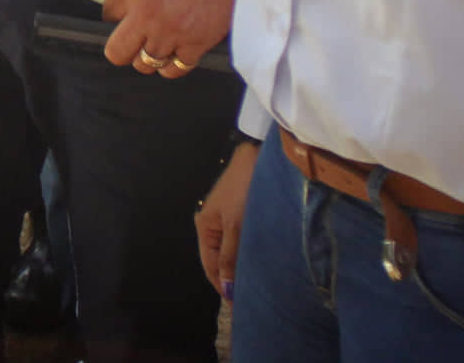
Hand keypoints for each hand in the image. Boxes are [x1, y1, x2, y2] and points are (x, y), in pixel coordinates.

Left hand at [102, 0, 234, 74]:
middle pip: (117, 53)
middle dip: (120, 47)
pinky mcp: (195, 46)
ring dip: (146, 56)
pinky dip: (171, 65)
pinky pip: (175, 69)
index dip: (113, 13)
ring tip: (152, 45)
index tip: (120, 13)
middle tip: (128, 39)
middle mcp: (148, 18)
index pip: (107, 14)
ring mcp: (172, 35)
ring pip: (145, 64)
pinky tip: (172, 54)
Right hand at [195, 141, 257, 301]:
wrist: (256, 157)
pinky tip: (259, 259)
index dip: (223, 286)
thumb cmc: (244, 191)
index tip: (240, 306)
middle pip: (219, 260)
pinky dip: (246, 252)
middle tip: (251, 297)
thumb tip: (225, 288)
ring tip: (256, 282)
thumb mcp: (237, 227)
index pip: (210, 266)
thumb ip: (230, 258)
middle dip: (232, 278)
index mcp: (205, 227)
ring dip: (241, 265)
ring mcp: (224, 218)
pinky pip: (239, 240)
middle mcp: (211, 224)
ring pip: (230, 250)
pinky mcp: (238, 213)